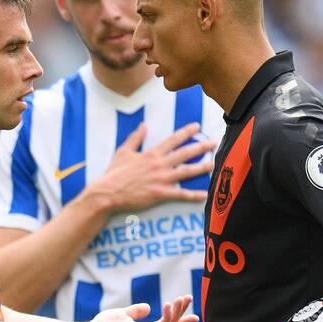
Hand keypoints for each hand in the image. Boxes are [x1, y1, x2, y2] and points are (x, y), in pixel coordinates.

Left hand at [87, 294, 197, 321]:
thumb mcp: (123, 314)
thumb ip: (136, 311)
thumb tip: (147, 306)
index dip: (179, 314)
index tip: (186, 300)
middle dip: (182, 312)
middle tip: (189, 297)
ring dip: (176, 312)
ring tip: (181, 298)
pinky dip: (165, 317)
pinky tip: (168, 305)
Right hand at [94, 122, 213, 214]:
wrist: (108, 192)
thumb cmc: (114, 173)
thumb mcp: (124, 151)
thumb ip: (136, 138)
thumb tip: (144, 125)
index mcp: (152, 153)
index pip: (173, 139)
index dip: (187, 132)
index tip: (197, 127)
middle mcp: (160, 164)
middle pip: (185, 153)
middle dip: (201, 147)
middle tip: (213, 143)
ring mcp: (161, 179)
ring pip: (187, 172)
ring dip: (202, 167)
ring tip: (213, 164)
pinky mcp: (161, 194)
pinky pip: (181, 194)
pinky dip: (194, 195)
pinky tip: (205, 195)